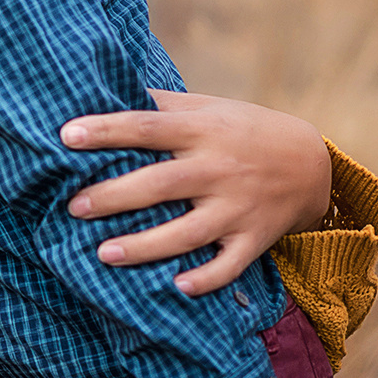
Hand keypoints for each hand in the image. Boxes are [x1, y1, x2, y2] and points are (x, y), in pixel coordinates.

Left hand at [61, 89, 331, 295]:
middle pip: (160, 184)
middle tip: (72, 206)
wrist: (311, 162)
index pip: (147, 128)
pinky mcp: (254, 239)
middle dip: (114, 196)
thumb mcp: (206, 107)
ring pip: (188, 232)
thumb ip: (161, 104)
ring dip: (146, 246)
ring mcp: (238, 208)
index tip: (66, 135)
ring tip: (103, 253)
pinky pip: (229, 265)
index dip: (107, 131)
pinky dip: (207, 278)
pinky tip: (176, 288)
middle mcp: (218, 169)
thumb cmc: (241, 129)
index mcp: (202, 131)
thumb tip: (103, 90)